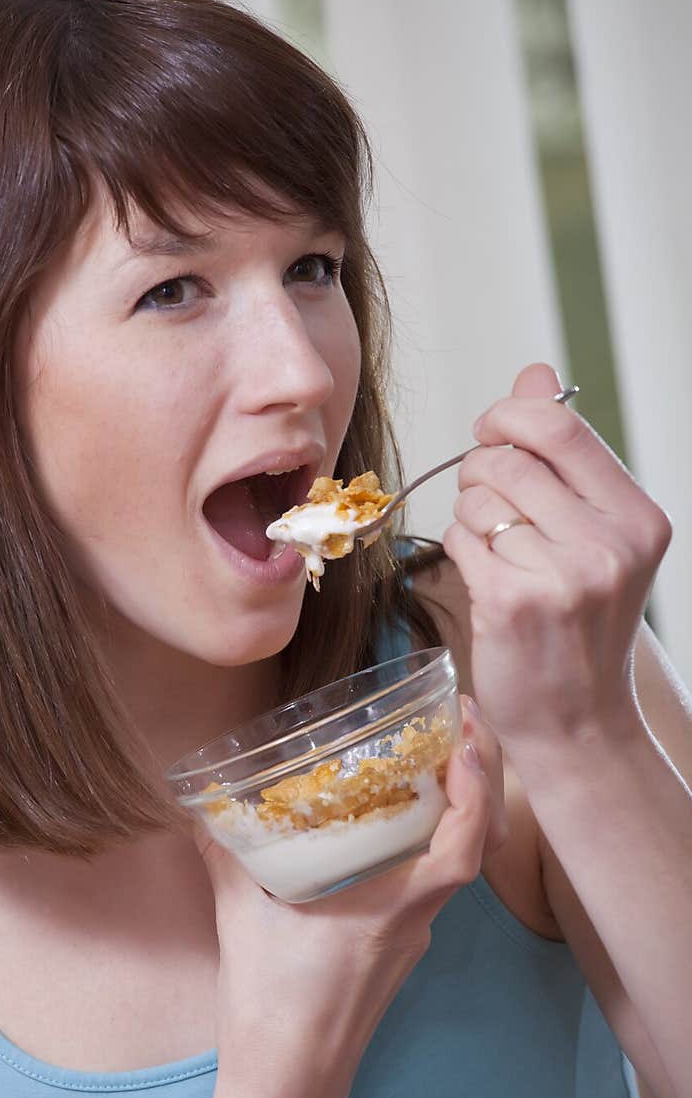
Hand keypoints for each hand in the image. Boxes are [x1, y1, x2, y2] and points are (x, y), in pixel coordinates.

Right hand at [194, 697, 504, 1097]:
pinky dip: (424, 839)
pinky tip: (389, 820)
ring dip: (455, 807)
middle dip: (477, 777)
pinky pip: (424, 882)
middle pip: (473, 843)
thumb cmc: (269, 1009)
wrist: (286, 1090)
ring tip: (431, 754)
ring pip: (451, 861)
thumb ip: (225, 852)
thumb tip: (202, 803)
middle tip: (461, 718)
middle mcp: (416, 921)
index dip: (476, 789)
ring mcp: (411, 939)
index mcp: (392, 909)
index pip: (464, 847)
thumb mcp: (240, 918)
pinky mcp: (396, 952)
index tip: (466, 738)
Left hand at [443, 363, 671, 750]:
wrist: (579, 724)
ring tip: (497, 551)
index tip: (493, 434)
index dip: (509, 418)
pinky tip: (484, 577)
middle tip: (489, 501)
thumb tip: (537, 373)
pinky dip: (461, 549)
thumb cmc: (581, 626)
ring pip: (478, 496)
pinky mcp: (513, 603)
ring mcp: (563, 575)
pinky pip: (460, 538)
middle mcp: (610, 543)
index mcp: (638, 517)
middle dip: (480, 469)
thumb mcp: (595, 536)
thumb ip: (565, 454)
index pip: (559, 427)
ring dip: (471, 514)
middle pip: (508, 457)